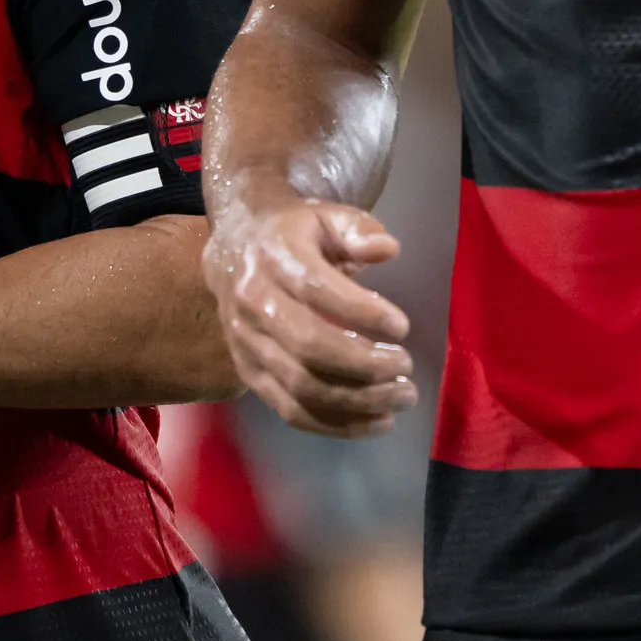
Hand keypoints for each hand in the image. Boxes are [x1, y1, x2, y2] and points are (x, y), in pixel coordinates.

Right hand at [203, 190, 415, 437]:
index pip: (316, 289)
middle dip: (365, 364)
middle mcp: (253, 303)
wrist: (234, 249)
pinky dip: (335, 424)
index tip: (403, 326)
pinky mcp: (248, 374)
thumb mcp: (327, 216)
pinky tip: (376, 422)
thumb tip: (387, 249)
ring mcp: (247, 344)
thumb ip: (359, 229)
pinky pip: (290, 410)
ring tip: (401, 397)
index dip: (361, 312)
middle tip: (406, 368)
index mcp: (274, 258)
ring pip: (301, 386)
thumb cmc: (294, 234)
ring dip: (357, 401)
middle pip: (309, 346)